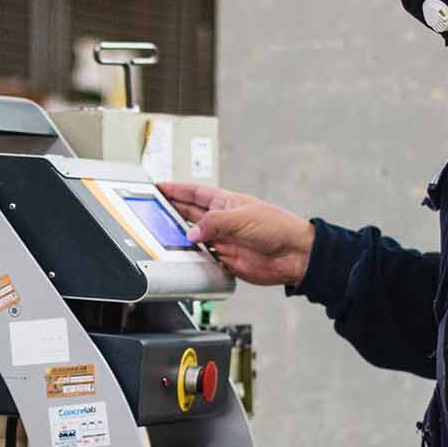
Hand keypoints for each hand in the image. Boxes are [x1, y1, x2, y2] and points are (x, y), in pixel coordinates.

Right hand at [158, 182, 313, 286]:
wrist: (294, 255)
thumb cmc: (278, 228)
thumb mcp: (242, 218)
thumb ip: (213, 224)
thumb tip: (191, 232)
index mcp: (226, 203)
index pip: (195, 193)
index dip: (176, 189)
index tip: (159, 186)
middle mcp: (222, 221)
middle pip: (189, 213)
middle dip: (171, 209)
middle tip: (153, 207)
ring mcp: (223, 240)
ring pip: (194, 236)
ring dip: (180, 235)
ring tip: (161, 232)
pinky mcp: (226, 259)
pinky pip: (202, 257)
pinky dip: (192, 256)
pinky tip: (182, 254)